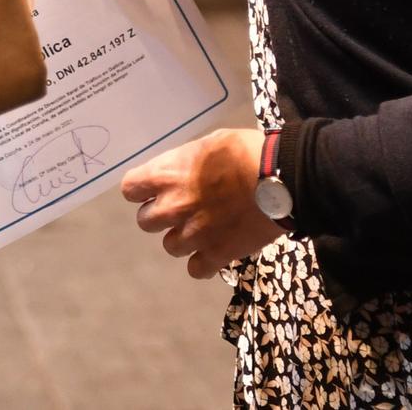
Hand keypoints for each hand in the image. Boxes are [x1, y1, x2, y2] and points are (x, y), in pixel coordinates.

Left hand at [121, 129, 282, 277]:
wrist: (280, 177)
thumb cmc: (245, 151)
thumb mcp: (209, 143)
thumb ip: (187, 162)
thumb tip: (183, 171)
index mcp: (168, 175)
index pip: (130, 188)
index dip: (141, 190)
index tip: (154, 189)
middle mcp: (173, 207)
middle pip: (146, 221)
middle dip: (160, 216)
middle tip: (182, 209)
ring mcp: (194, 234)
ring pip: (171, 246)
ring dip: (183, 238)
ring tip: (203, 229)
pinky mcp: (216, 254)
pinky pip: (196, 269)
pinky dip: (204, 263)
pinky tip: (214, 252)